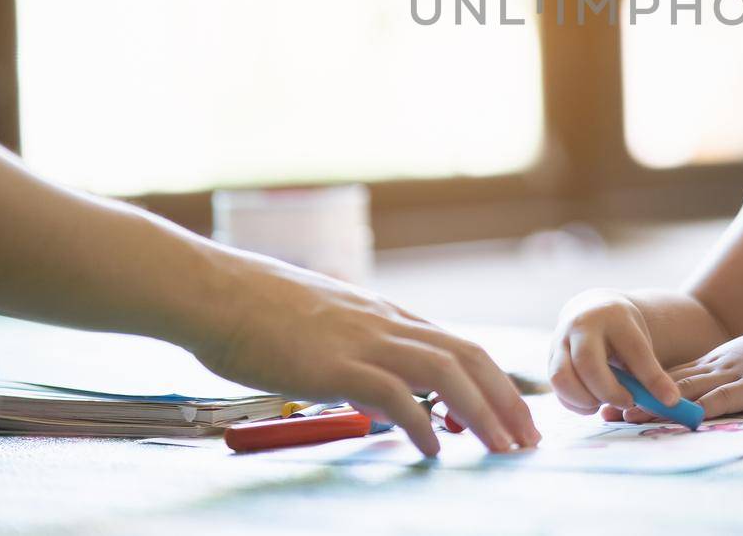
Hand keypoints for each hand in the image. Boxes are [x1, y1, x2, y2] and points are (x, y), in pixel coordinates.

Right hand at [191, 250, 538, 456]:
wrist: (213, 291)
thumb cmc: (255, 314)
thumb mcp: (323, 328)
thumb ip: (357, 356)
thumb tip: (378, 398)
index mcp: (384, 315)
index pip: (457, 345)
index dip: (493, 381)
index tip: (515, 415)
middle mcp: (385, 322)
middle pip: (468, 356)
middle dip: (507, 399)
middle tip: (529, 440)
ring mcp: (363, 339)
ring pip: (446, 371)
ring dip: (483, 412)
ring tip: (503, 449)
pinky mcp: (335, 362)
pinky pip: (394, 393)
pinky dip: (423, 422)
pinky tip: (434, 451)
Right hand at [548, 289, 681, 415]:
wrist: (591, 310)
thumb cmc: (622, 332)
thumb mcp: (640, 341)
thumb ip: (651, 372)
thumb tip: (669, 404)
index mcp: (614, 317)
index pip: (634, 350)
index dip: (652, 378)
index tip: (668, 400)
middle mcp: (581, 326)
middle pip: (587, 363)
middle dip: (608, 392)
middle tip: (628, 402)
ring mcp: (560, 340)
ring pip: (562, 377)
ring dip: (585, 400)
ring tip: (604, 402)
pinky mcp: (549, 358)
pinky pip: (557, 388)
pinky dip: (575, 403)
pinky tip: (592, 402)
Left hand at [599, 320, 742, 422]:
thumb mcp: (742, 362)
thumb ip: (720, 376)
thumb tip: (700, 392)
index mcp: (712, 362)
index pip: (669, 375)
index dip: (640, 387)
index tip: (614, 397)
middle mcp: (715, 366)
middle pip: (668, 382)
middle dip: (636, 397)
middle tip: (606, 410)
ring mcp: (731, 374)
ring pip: (687, 390)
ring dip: (657, 404)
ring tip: (629, 416)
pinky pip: (722, 399)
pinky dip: (701, 409)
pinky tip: (684, 418)